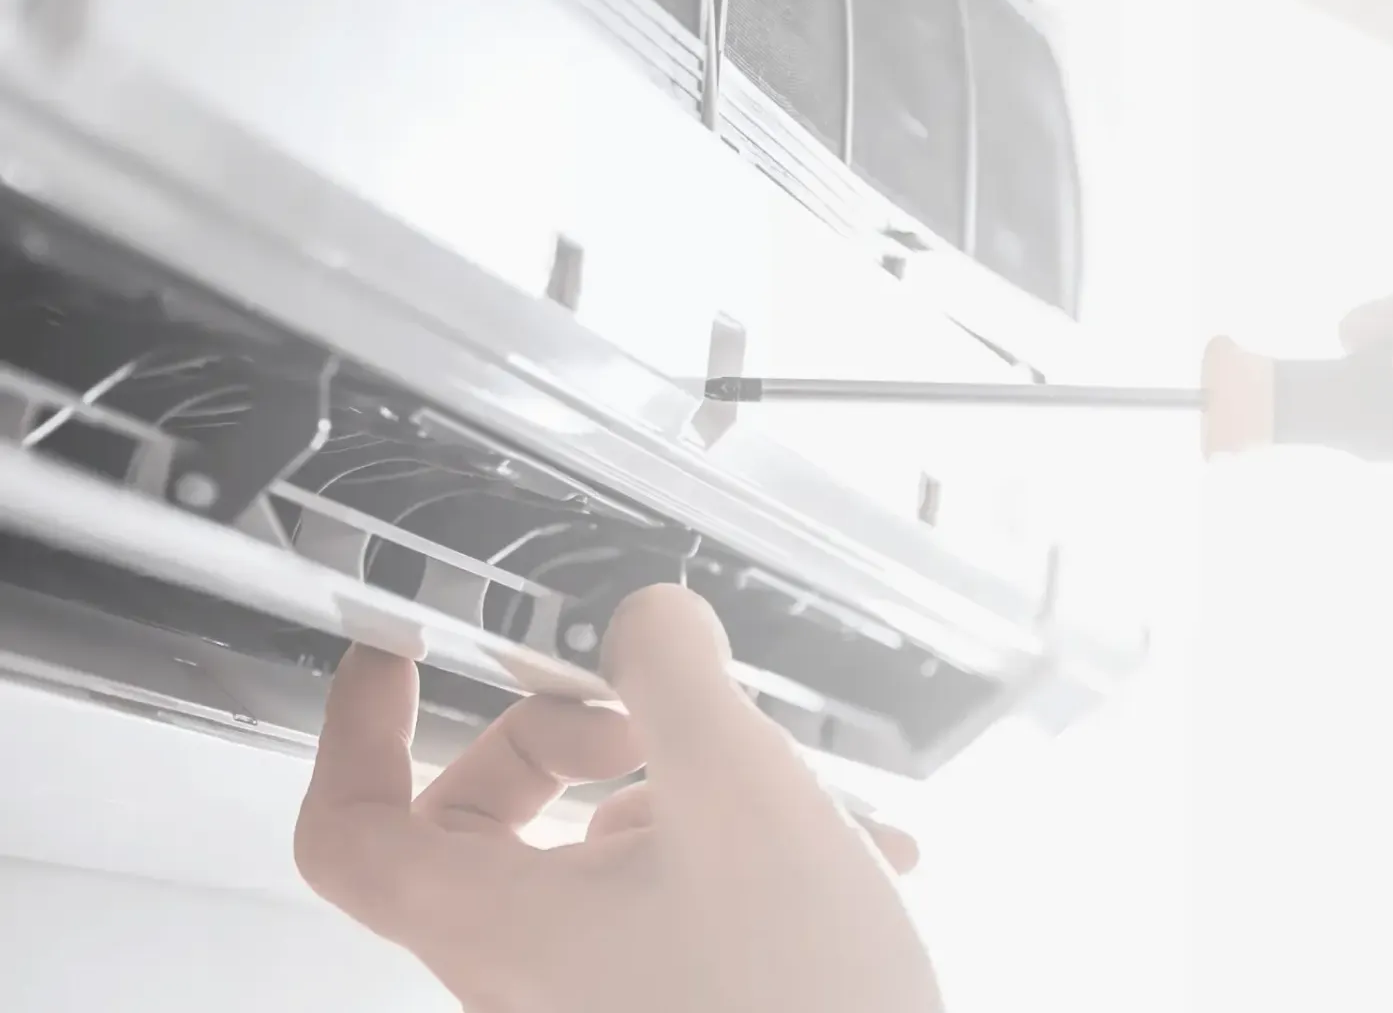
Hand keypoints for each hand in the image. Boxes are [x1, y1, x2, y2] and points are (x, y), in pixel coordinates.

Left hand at [293, 584, 942, 1012]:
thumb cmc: (797, 992)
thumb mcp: (738, 785)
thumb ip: (672, 669)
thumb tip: (648, 620)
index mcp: (498, 923)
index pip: (348, 829)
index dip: (357, 727)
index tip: (400, 657)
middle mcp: (526, 970)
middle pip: (475, 820)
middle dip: (559, 740)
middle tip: (639, 717)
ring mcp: (591, 990)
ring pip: (582, 852)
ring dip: (670, 787)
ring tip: (776, 782)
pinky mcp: (657, 995)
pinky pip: (657, 897)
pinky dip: (726, 845)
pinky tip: (841, 841)